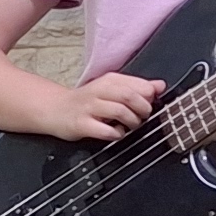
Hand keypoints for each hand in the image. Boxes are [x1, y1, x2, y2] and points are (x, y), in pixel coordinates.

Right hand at [41, 71, 167, 143]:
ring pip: (120, 111)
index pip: (139, 85)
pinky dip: (117, 134)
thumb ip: (137, 87)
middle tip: (142, 116)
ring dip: (132, 122)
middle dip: (143, 109)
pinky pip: (106, 130)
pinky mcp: (81, 124)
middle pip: (130, 96)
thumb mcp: (112, 89)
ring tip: (130, 125)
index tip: (148, 104)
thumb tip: (159, 86)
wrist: (55, 110)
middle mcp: (98, 91)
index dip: (149, 97)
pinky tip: (116, 133)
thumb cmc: (87, 101)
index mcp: (109, 80)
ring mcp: (89, 108)